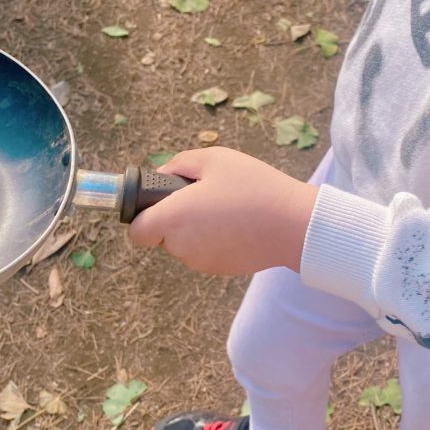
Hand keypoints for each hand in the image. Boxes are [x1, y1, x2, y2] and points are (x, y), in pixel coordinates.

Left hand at [128, 147, 318, 275]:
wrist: (293, 224)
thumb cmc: (253, 187)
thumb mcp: (214, 159)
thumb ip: (178, 164)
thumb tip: (161, 175)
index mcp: (173, 218)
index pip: (136, 232)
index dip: (143, 217)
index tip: (160, 204)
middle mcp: (182, 246)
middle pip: (162, 237)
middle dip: (174, 219)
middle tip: (203, 197)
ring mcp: (201, 262)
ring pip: (185, 246)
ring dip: (195, 230)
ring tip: (225, 209)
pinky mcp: (220, 270)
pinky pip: (205, 253)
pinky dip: (213, 241)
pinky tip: (236, 225)